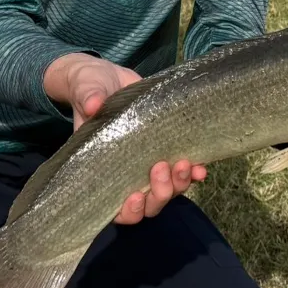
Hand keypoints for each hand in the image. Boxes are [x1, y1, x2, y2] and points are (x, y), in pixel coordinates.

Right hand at [43, 53, 206, 224]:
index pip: (115, 208)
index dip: (128, 210)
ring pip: (168, 192)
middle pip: (148, 205)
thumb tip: (92, 104)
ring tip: (184, 164)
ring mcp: (149, 166)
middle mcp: (127, 175)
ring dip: (179, 184)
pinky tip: (201, 167)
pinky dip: (194, 174)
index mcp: (102, 170)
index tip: (135, 195)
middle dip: (159, 194)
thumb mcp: (86, 90)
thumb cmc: (91, 88)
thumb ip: (87, 97)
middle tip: (162, 168)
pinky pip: (184, 172)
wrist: (110, 77)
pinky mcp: (167, 151)